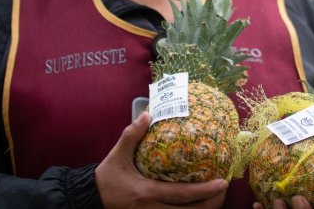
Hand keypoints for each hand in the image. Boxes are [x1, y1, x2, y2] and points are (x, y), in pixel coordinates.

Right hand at [95, 112, 227, 207]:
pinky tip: (199, 203)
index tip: (222, 182)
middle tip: (224, 189)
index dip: (204, 191)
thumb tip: (147, 114)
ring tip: (216, 196)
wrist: (90, 199)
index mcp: (146, 193)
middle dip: (211, 204)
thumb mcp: (117, 155)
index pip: (181, 195)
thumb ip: (132, 135)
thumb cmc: (107, 178)